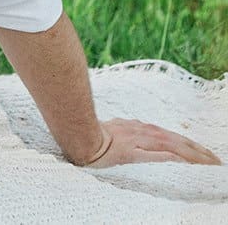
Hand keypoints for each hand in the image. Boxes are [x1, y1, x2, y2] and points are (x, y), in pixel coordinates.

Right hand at [83, 118, 221, 166]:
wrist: (78, 135)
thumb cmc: (94, 134)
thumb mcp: (116, 129)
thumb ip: (129, 131)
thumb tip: (139, 130)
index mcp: (141, 129)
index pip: (172, 137)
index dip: (191, 145)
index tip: (205, 154)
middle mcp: (144, 132)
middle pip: (179, 141)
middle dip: (200, 151)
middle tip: (217, 160)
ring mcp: (140, 140)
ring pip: (175, 147)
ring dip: (195, 154)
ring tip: (211, 163)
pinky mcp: (135, 152)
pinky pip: (161, 155)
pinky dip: (178, 159)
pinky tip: (190, 163)